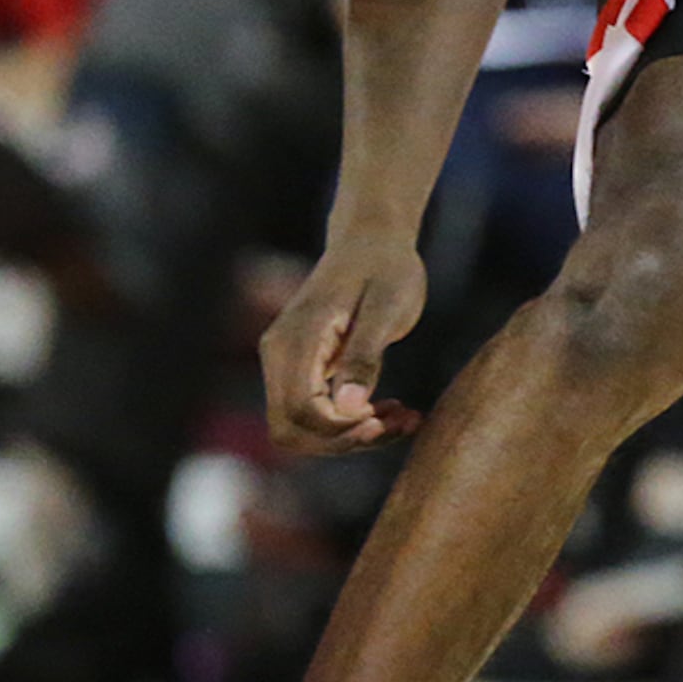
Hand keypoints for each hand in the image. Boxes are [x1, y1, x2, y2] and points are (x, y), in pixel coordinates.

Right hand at [262, 237, 428, 453]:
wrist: (373, 241)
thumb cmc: (386, 268)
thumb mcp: (387, 308)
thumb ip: (364, 356)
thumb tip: (348, 406)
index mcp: (296, 339)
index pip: (300, 411)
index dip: (340, 429)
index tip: (383, 420)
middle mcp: (278, 354)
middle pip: (292, 429)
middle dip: (344, 440)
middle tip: (397, 424)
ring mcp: (285, 363)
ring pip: (302, 428)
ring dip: (351, 436)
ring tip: (404, 419)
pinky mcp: (301, 369)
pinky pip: (315, 413)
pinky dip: (352, 423)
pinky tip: (394, 412)